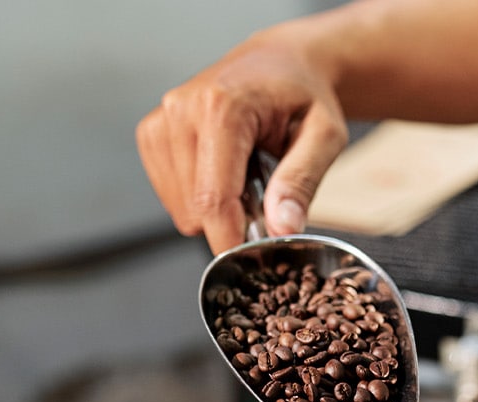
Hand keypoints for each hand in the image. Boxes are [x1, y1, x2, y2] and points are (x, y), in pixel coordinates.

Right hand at [135, 22, 348, 253]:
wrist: (280, 62)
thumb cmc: (305, 95)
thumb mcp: (324, 136)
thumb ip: (302, 181)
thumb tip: (282, 227)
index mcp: (222, 108)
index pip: (213, 198)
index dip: (230, 241)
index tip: (252, 262)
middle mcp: (182, 110)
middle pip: (194, 208)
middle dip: (231, 221)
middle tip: (266, 200)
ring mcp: (161, 121)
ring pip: (179, 207)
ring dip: (216, 208)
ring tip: (247, 177)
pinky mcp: (153, 133)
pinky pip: (170, 194)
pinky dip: (199, 196)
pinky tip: (226, 171)